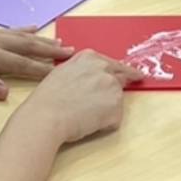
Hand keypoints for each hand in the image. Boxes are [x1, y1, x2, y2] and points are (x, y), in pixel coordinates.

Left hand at [0, 22, 74, 99]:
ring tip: (60, 41)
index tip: (62, 73)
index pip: (19, 64)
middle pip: (26, 46)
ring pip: (20, 37)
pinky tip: (32, 28)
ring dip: (41, 40)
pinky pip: (8, 30)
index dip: (41, 70)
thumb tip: (6, 92)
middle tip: (73, 52)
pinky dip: (23, 29)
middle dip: (49, 50)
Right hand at [19, 50, 142, 142]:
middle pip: (120, 79)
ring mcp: (113, 87)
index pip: (114, 64)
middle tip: (102, 104)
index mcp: (90, 57)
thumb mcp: (62, 72)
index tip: (134, 76)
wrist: (46, 116)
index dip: (121, 72)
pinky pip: (115, 118)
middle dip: (114, 91)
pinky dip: (106, 123)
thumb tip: (90, 75)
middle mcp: (105, 68)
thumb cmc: (48, 98)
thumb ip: (81, 69)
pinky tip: (89, 123)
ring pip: (117, 99)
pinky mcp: (116, 107)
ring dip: (107, 108)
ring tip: (84, 115)